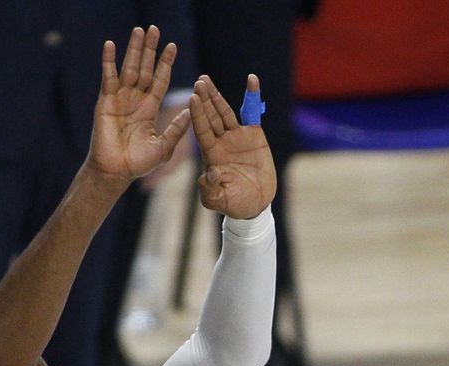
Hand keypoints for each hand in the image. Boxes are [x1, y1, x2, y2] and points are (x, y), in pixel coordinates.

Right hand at [88, 26, 192, 184]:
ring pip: (128, 68)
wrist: (116, 172)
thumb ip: (177, 129)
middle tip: (154, 29)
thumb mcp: (164, 146)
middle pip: (144, 68)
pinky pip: (108, 77)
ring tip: (139, 30)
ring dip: (133, 49)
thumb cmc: (139, 163)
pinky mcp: (105, 101)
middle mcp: (135, 99)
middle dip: (149, 49)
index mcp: (149, 108)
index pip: (159, 79)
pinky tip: (111, 45)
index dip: (165, 63)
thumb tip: (192, 112)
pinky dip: (109, 61)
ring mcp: (120, 98)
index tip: (173, 46)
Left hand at [191, 74, 277, 218]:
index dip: (197, 115)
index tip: (193, 99)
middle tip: (199, 81)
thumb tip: (210, 174)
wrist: (255, 204)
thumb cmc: (234, 204)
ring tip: (207, 79)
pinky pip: (252, 111)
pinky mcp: (253, 134)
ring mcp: (236, 136)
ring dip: (217, 96)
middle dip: (204, 99)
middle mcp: (220, 141)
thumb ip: (210, 191)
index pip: (201, 130)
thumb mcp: (219, 201)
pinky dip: (252, 95)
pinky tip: (251, 79)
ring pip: (225, 111)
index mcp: (210, 154)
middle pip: (210, 116)